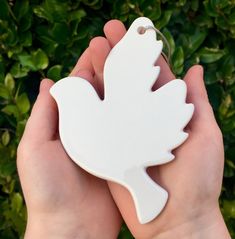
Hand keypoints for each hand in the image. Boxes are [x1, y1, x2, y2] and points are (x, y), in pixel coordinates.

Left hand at [17, 24, 122, 238]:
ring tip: (136, 67)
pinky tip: (145, 98)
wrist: (73, 226)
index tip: (99, 47)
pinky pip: (129, 127)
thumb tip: (49, 81)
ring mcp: (107, 140)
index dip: (87, 67)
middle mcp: (89, 128)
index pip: (78, 88)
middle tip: (121, 50)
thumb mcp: (35, 147)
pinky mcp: (122, 153)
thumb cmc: (49, 189)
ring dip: (123, 88)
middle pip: (99, 93)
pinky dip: (135, 112)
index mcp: (67, 124)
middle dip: (108, 71)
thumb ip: (44, 114)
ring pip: (116, 107)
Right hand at [88, 20, 229, 238]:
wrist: (175, 219)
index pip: (153, 75)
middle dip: (117, 56)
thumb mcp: (205, 137)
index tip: (130, 32)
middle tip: (104, 33)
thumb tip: (195, 70)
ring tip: (92, 50)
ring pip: (112, 97)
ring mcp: (126, 131)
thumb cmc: (197, 181)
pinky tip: (84, 85)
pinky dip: (93, 104)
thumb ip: (198, 104)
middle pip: (129, 81)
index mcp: (168, 112)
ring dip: (103, 73)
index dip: (142, 53)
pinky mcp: (112, 147)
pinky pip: (101, 122)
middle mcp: (145, 117)